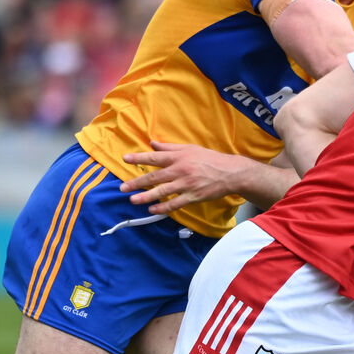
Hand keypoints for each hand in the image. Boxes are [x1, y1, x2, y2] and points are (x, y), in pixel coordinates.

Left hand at [121, 141, 247, 214]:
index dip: (139, 158)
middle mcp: (180, 170)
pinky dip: (163, 207)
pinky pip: (175, 203)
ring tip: (133, 200)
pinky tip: (153, 209)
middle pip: (155, 177)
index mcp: (179, 157)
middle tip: (123, 188)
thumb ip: (170, 147)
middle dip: (137, 183)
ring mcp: (187, 184)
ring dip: (146, 196)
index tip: (125, 159)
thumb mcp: (190, 149)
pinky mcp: (193, 196)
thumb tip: (152, 143)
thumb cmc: (210, 159)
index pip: (155, 157)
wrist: (231, 173)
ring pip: (162, 191)